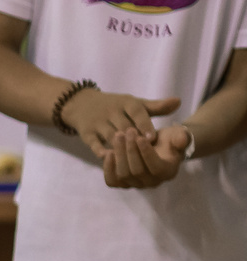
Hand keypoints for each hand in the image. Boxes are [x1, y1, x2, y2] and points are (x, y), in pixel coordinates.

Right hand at [60, 88, 180, 159]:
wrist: (82, 104)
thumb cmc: (116, 106)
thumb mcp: (135, 104)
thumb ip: (157, 107)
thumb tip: (178, 102)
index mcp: (126, 102)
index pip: (137, 112)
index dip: (145, 125)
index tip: (153, 138)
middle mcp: (111, 111)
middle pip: (124, 126)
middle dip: (134, 139)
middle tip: (145, 152)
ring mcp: (97, 122)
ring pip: (111, 136)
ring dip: (121, 147)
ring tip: (132, 158)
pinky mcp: (87, 133)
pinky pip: (94, 143)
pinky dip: (101, 151)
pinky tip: (111, 159)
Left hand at [102, 123, 189, 189]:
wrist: (158, 144)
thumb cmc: (169, 140)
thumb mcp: (178, 135)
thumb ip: (180, 138)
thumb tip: (182, 140)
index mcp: (168, 172)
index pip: (155, 167)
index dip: (146, 153)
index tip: (140, 137)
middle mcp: (152, 182)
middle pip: (136, 171)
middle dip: (130, 150)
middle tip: (127, 132)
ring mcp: (136, 184)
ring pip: (123, 175)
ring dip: (119, 154)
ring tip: (118, 136)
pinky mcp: (122, 183)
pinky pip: (112, 181)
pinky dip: (108, 168)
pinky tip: (107, 152)